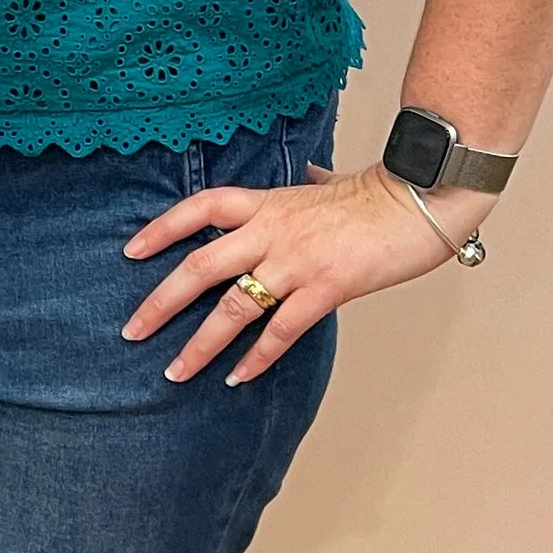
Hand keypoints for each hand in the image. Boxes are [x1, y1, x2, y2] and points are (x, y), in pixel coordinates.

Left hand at [121, 162, 481, 386]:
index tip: (132, 252)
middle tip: (132, 331)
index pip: (200, 208)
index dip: (162, 228)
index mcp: (267, 203)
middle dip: (160, 302)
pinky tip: (237, 378)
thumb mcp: (327, 183)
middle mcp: (272, 231)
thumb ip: (307, 184)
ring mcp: (297, 261)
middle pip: (200, 266)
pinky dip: (256, 358)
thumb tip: (309, 173)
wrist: (421, 199)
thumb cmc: (378, 194)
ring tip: (175, 371)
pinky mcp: (325, 288)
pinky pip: (281, 331)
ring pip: (233, 307)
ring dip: (199, 344)